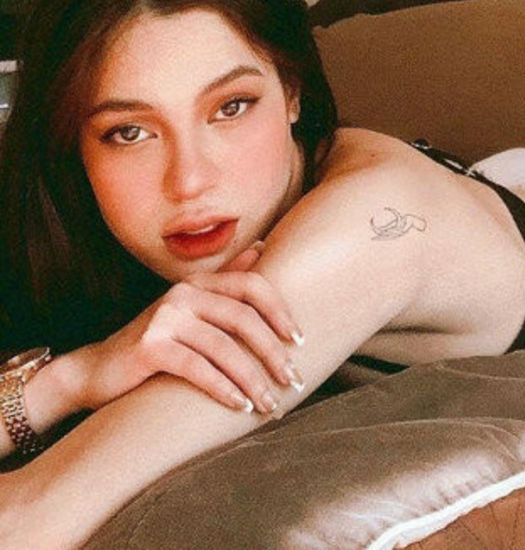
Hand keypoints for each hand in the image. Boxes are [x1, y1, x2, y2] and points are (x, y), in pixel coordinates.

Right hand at [75, 242, 304, 415]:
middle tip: (294, 380)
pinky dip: (223, 389)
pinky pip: (198, 369)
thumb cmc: (155, 345)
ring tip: (270, 403)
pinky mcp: (150, 347)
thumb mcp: (191, 311)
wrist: (95, 371)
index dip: (280, 312)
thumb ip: (225, 282)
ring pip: (224, 348)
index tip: (300, 341)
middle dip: (273, 352)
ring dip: (252, 379)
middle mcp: (183, 293)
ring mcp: (165, 318)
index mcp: (199, 283)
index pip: (252, 285)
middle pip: (243, 318)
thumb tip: (263, 247)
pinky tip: (240, 406)